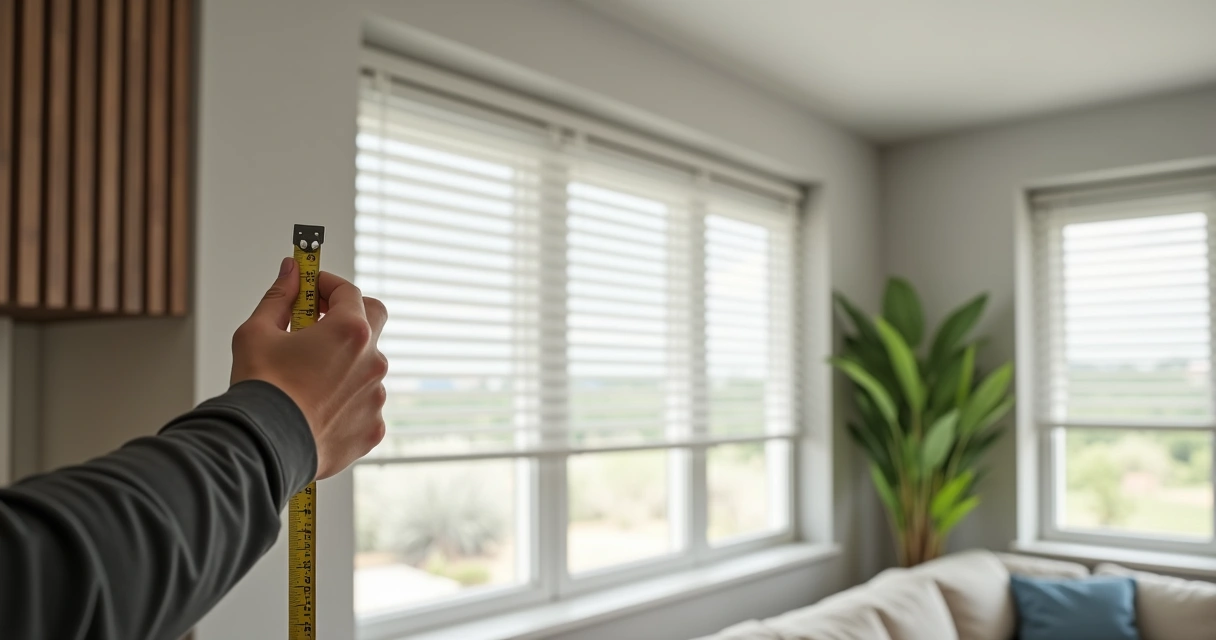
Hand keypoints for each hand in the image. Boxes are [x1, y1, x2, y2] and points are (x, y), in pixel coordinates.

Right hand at [230, 258, 388, 479]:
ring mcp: (376, 396)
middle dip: (350, 313)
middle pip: (373, 320)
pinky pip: (364, 405)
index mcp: (350, 331)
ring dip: (344, 363)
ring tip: (307, 378)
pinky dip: (346, 401)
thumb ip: (279, 297)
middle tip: (320, 320)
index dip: (327, 285)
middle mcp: (372, 361)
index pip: (349, 292)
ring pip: (365, 367)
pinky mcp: (373, 427)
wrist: (264, 447)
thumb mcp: (257, 332)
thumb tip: (290, 272)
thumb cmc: (261, 390)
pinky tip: (316, 409)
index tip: (311, 288)